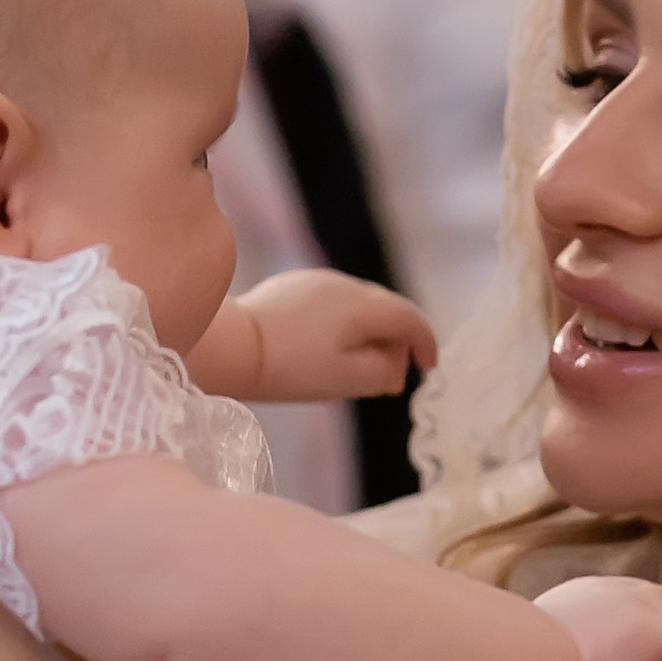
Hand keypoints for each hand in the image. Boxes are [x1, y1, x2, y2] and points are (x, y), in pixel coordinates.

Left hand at [188, 271, 436, 404]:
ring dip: (370, 330)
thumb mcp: (346, 380)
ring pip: (359, 303)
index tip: (428, 367)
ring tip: (362, 362)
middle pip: (386, 308)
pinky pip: (333, 301)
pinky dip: (345, 322)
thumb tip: (397, 367)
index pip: (409, 317)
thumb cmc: (290, 368)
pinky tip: (331, 346)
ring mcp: (317, 280)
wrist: (234, 347)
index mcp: (362, 306)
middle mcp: (344, 284)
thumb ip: (383, 372)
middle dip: (397, 339)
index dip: (425, 342)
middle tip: (394, 373)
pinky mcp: (293, 285)